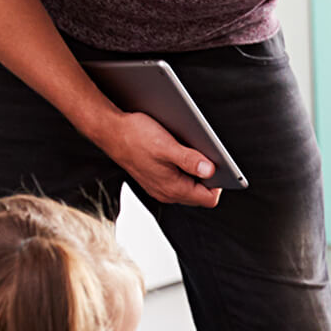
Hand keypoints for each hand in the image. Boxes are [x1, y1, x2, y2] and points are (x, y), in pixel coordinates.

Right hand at [92, 111, 221, 207]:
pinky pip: (178, 179)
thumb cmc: (135, 137)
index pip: (209, 198)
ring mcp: (160, 187)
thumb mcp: (167, 146)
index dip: (220, 183)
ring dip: (195, 170)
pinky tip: (179, 151)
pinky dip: (183, 168)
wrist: (110, 132)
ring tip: (193, 150)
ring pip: (189, 186)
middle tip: (207, 154)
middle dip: (209, 176)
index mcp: (173, 189)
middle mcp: (167, 193)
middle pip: (201, 193)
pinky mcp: (156, 178)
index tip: (220, 164)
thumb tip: (211, 171)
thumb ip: (190, 160)